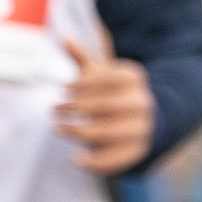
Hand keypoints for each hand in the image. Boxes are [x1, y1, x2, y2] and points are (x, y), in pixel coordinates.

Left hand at [57, 38, 155, 173]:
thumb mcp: (102, 75)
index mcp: (134, 78)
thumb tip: (65, 39)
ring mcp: (142, 127)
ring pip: (108, 132)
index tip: (64, 88)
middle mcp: (142, 101)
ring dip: (79, 132)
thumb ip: (84, 59)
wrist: (147, 118)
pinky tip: (77, 159)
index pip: (108, 77)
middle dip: (77, 107)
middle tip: (54, 109)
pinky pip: (117, 158)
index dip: (83, 83)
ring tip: (59, 128)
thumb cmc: (113, 93)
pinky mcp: (139, 150)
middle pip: (106, 105)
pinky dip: (96, 162)